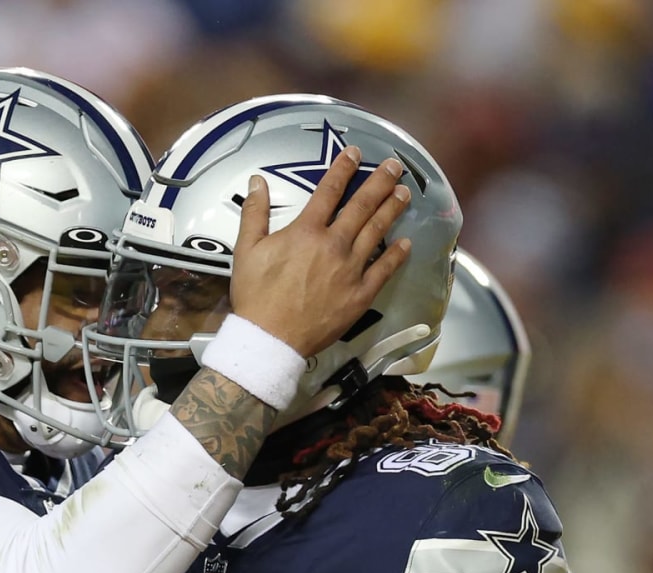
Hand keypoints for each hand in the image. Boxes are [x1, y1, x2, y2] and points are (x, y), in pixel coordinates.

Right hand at [230, 147, 412, 357]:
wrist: (270, 339)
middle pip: (362, 206)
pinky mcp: (360, 294)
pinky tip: (406, 243)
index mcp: (306, 231)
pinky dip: (396, 255)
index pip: (329, 191)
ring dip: (392, 210)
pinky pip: (383, 270)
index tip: (356, 153)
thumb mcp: (246, 250)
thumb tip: (257, 182)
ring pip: (377, 232)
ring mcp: (350, 269)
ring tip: (404, 194)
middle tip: (395, 166)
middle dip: (380, 182)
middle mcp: (333, 245)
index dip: (344, 169)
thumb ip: (254, 213)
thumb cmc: (256, 296)